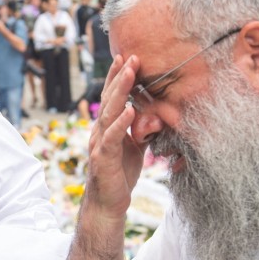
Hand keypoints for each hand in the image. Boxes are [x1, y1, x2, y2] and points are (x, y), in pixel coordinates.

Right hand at [84, 54, 144, 218]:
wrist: (109, 203)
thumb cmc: (120, 174)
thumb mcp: (137, 147)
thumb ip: (143, 129)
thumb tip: (158, 114)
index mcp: (107, 127)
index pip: (113, 98)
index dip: (118, 78)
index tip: (126, 58)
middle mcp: (100, 131)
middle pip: (110, 99)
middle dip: (119, 77)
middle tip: (129, 56)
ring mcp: (99, 144)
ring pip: (109, 113)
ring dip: (120, 92)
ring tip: (129, 74)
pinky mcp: (103, 158)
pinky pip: (112, 138)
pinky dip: (121, 123)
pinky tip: (130, 110)